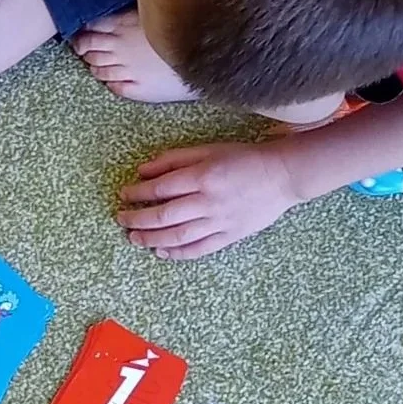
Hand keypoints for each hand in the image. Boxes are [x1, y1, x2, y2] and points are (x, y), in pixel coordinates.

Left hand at [117, 140, 299, 258]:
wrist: (281, 176)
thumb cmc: (242, 158)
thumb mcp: (206, 149)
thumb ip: (174, 159)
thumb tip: (143, 170)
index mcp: (201, 176)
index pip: (160, 188)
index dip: (138, 193)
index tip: (124, 194)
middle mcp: (208, 202)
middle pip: (165, 215)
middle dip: (139, 219)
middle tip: (121, 220)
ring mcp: (220, 222)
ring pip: (179, 236)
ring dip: (153, 239)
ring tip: (135, 239)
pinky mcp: (231, 236)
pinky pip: (201, 249)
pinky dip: (179, 253)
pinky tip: (162, 252)